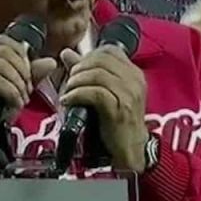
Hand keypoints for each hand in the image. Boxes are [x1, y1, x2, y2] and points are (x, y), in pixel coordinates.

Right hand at [0, 34, 57, 158]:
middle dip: (23, 71)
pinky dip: (10, 92)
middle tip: (28, 91)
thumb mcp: (18, 90)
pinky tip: (15, 105)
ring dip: (18, 83)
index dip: (21, 54)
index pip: (3, 41)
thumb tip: (50, 62)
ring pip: (0, 64)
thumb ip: (32, 75)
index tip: (29, 75)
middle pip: (4, 50)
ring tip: (22, 99)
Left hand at [59, 47, 148, 171]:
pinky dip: (77, 95)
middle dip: (79, 68)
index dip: (88, 56)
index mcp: (133, 74)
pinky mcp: (119, 109)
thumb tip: (66, 53)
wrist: (131, 150)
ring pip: (96, 74)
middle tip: (68, 82)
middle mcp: (134, 80)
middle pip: (101, 60)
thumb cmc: (117, 123)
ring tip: (67, 92)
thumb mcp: (105, 94)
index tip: (77, 69)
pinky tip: (69, 101)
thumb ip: (87, 72)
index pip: (109, 51)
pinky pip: (95, 93)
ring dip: (76, 82)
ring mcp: (129, 94)